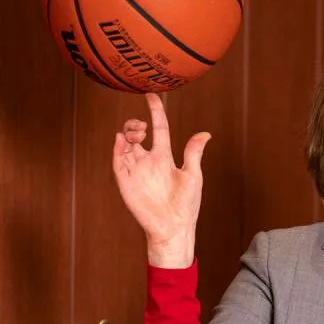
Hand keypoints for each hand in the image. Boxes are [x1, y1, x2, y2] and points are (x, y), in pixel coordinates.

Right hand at [112, 93, 210, 266]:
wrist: (174, 228)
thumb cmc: (186, 204)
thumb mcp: (193, 175)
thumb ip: (193, 153)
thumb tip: (205, 133)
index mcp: (165, 157)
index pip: (159, 128)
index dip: (155, 112)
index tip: (152, 95)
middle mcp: (148, 161)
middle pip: (136, 134)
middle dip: (135, 124)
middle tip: (142, 127)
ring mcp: (136, 171)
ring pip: (125, 144)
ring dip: (127, 133)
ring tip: (136, 133)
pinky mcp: (126, 182)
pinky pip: (118, 162)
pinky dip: (118, 149)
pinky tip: (122, 139)